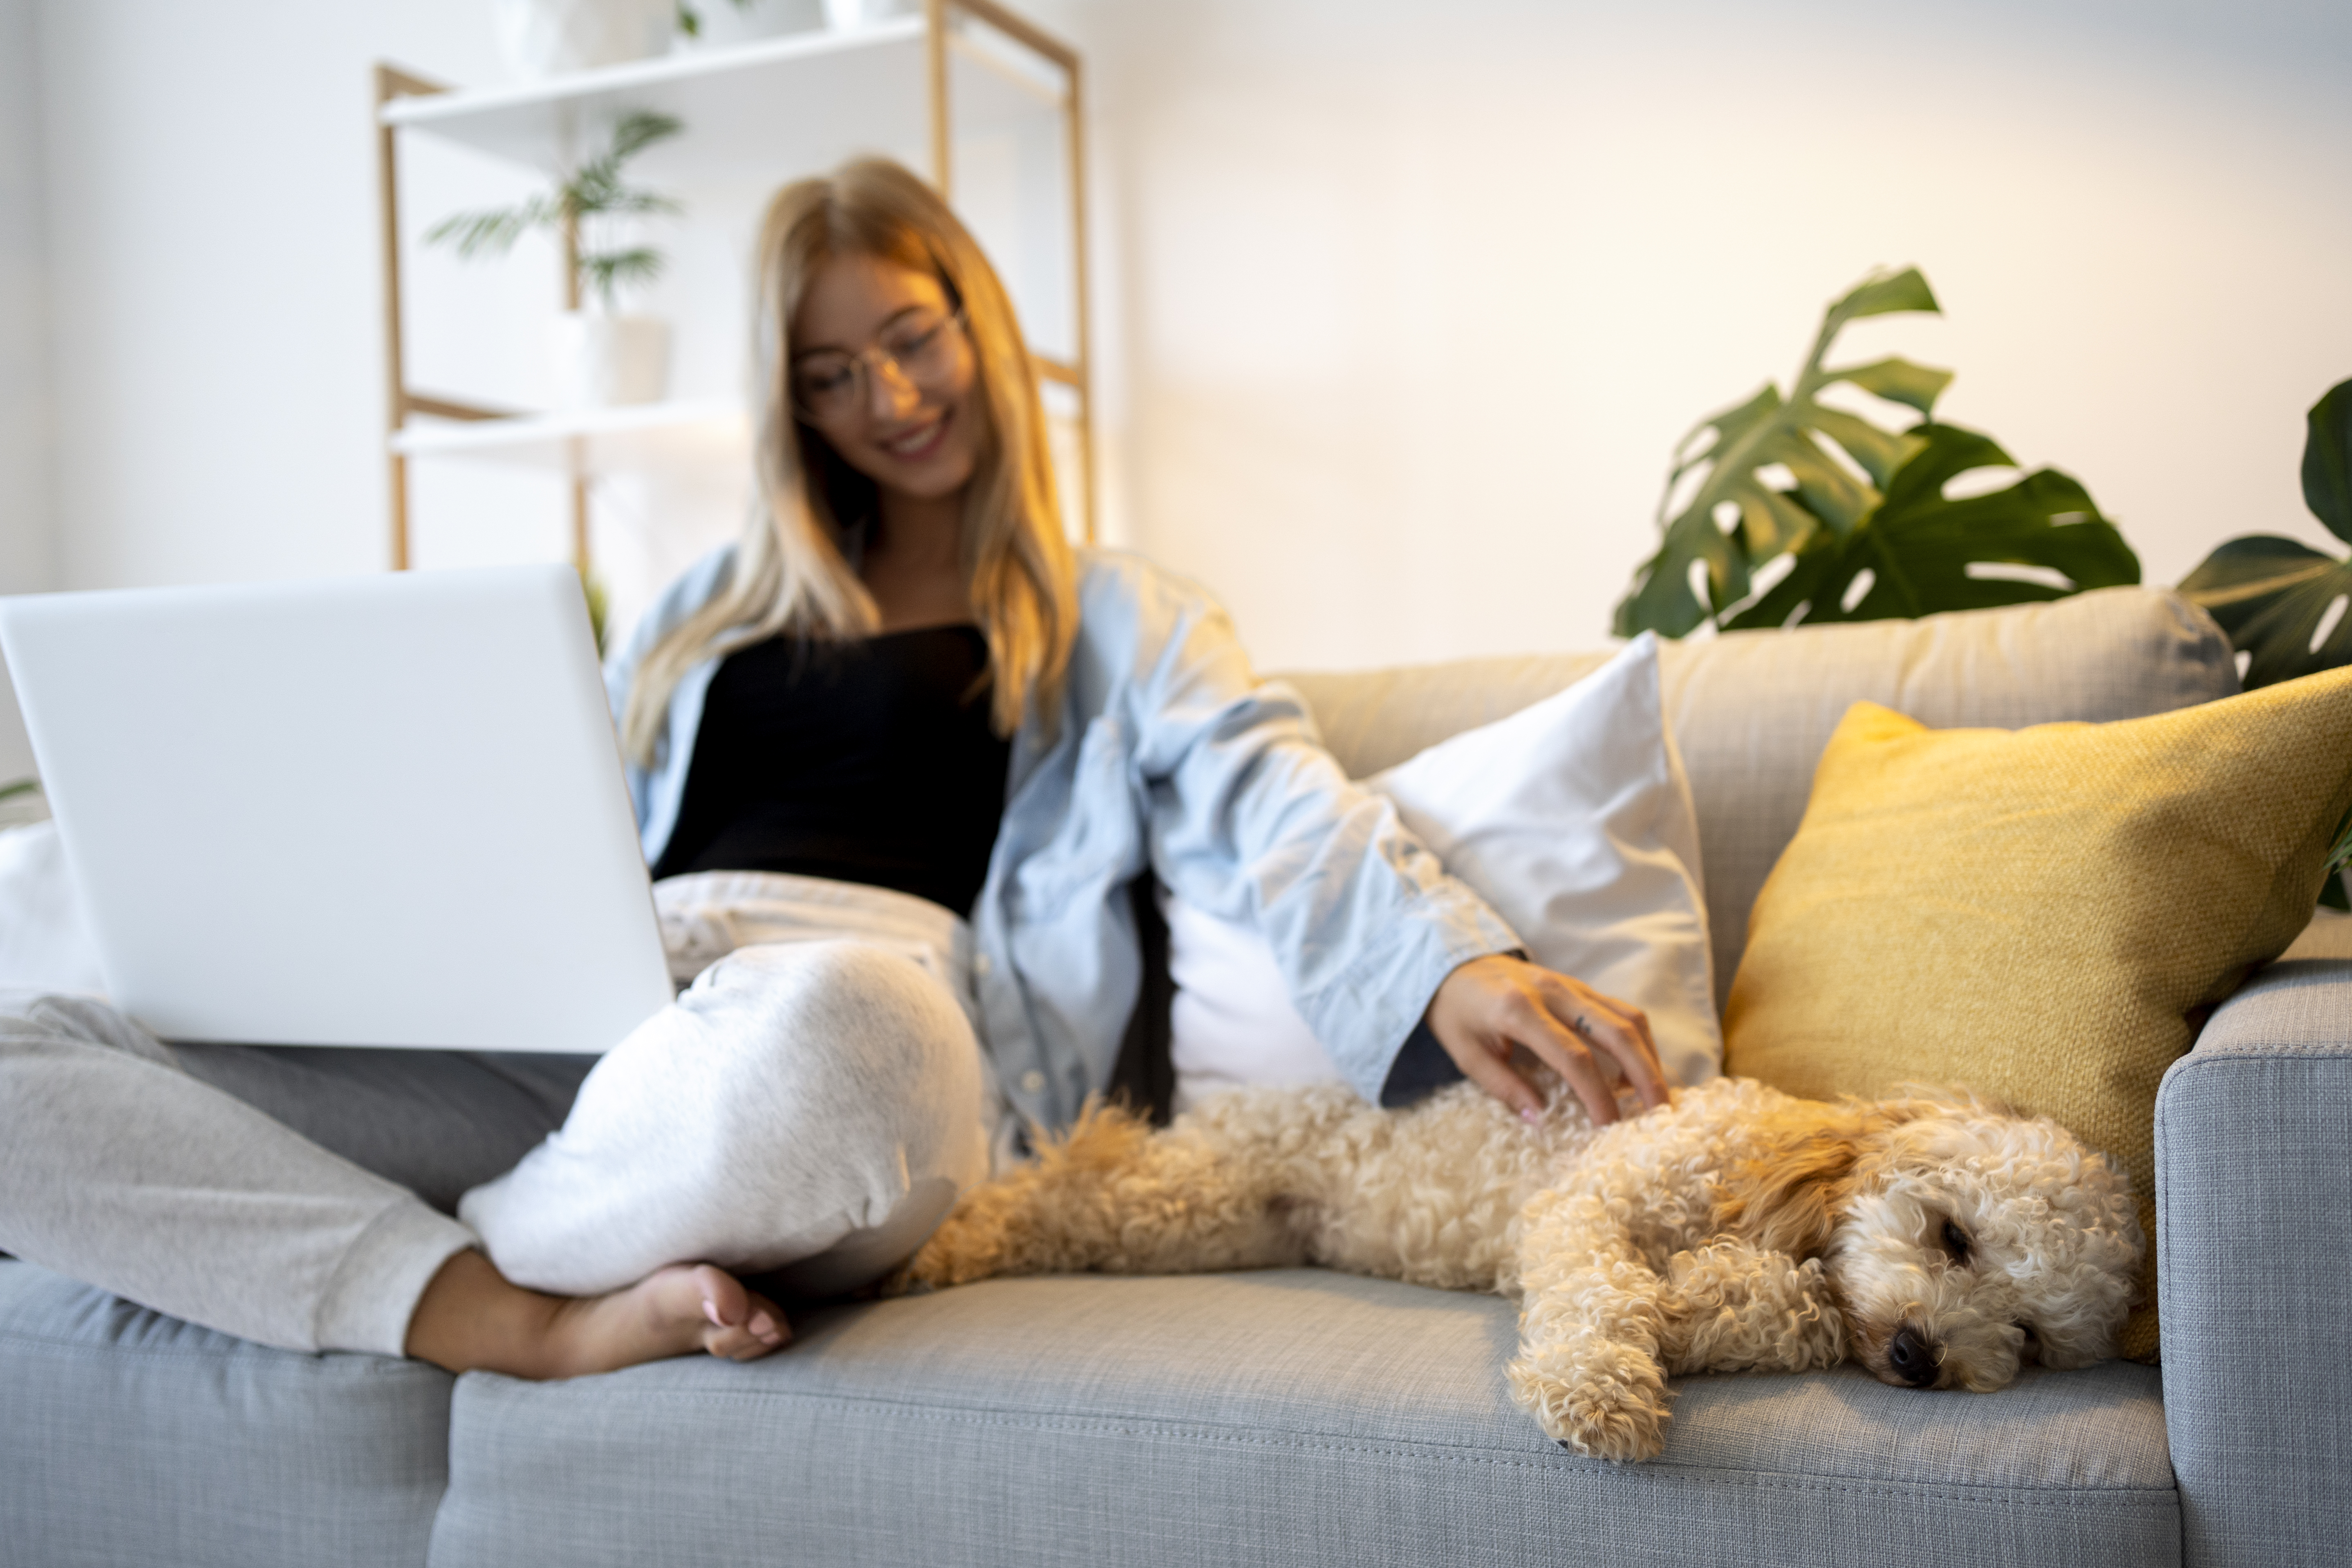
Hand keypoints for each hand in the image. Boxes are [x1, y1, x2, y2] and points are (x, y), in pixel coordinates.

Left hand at [1424, 954, 1667, 1125]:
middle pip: (1616, 1031)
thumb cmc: (1457, 1014)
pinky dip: (1637, 1041)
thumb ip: (1504, 1088)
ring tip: (1656, 1095)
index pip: (1573, 1056)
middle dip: (1644, 1074)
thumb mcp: (1466, 1055)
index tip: (1609, 1127)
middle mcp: (1552, 992)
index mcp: (1519, 1011)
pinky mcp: (1578, 985)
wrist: (1452, 964)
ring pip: (1627, 1017)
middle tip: (1660, 1113)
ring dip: (1649, 1057)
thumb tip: (1541, 1120)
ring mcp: (1570, 985)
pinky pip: (1619, 1010)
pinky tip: (1637, 1069)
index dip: (1597, 1094)